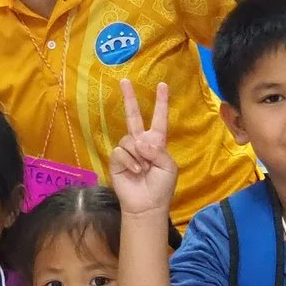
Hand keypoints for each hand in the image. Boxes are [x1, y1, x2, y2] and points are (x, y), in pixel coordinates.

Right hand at [108, 79, 178, 217]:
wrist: (147, 204)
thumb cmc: (161, 186)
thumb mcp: (169, 167)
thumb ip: (157, 151)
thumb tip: (139, 142)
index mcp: (157, 142)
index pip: (160, 119)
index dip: (161, 102)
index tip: (162, 85)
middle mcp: (141, 143)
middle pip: (134, 116)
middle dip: (129, 98)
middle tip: (124, 81)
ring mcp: (128, 150)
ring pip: (129, 139)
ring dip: (138, 155)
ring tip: (144, 170)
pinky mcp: (116, 159)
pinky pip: (121, 151)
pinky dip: (130, 161)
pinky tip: (135, 172)